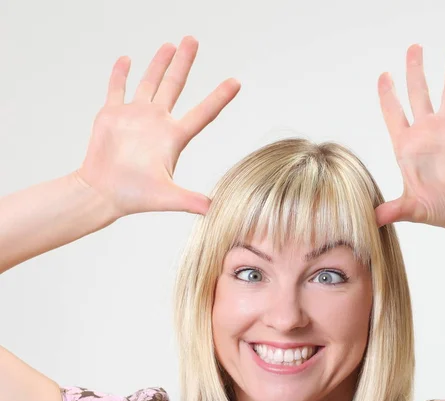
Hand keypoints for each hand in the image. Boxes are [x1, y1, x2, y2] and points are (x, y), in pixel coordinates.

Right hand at [76, 36, 240, 217]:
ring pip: (150, 82)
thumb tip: (214, 210)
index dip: (219, 97)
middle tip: (192, 40)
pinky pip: (117, 88)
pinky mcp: (112, 115)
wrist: (102, 193)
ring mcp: (135, 117)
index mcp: (173, 137)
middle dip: (184, 63)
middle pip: (175, 86)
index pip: (203, 113)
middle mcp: (156, 122)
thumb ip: (190, 201)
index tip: (235, 81)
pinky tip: (127, 59)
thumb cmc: (134, 196)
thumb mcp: (167, 197)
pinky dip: (121, 74)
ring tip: (170, 45)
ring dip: (159, 63)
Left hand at [374, 41, 444, 229]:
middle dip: (416, 70)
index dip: (388, 95)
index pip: (394, 114)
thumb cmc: (438, 208)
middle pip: (419, 93)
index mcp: (407, 146)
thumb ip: (393, 210)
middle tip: (414, 47)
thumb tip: (372, 219)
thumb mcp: (412, 209)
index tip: (384, 75)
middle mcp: (427, 131)